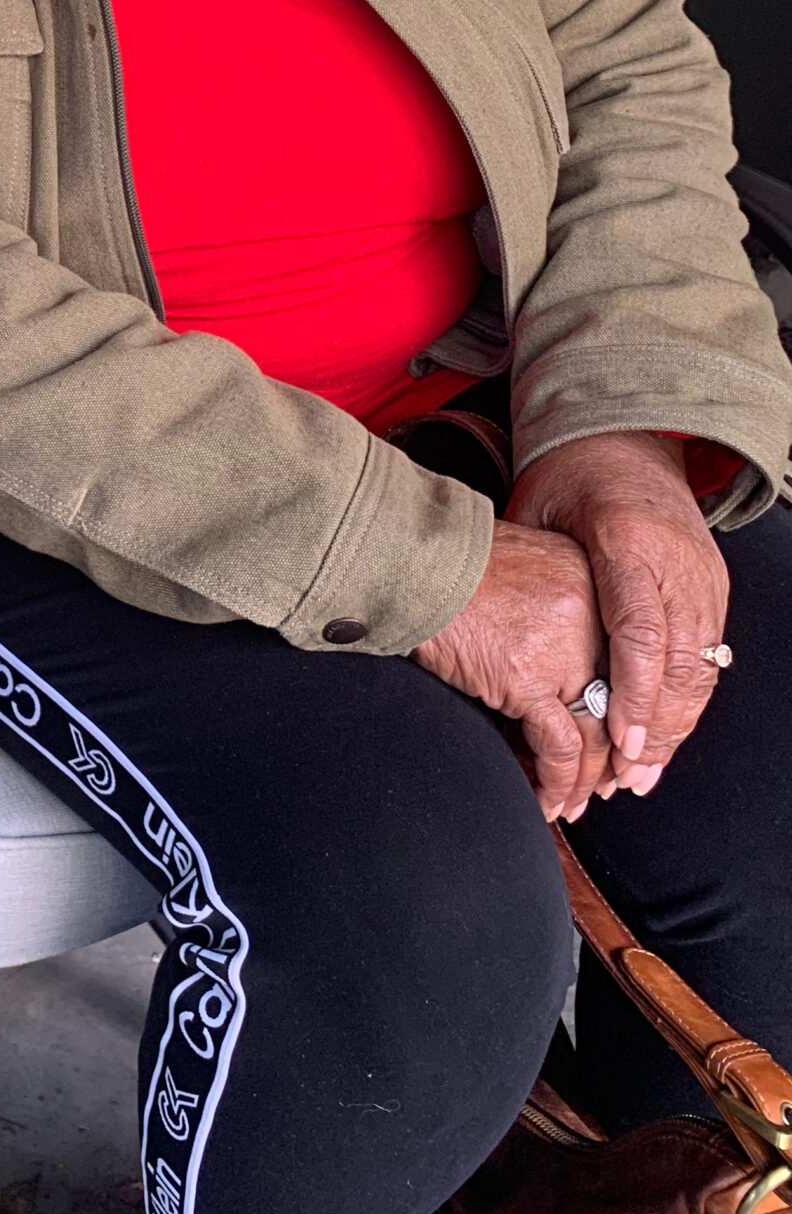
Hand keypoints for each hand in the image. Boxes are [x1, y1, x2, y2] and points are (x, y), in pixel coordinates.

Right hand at [413, 522, 610, 819]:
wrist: (408, 559)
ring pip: (595, 733)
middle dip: (611, 754)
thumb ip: (555, 605)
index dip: (625, 712)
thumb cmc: (449, 561)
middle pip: (619, 702)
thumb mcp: (523, 569)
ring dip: (583, 779)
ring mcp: (563, 648)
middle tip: (601, 783)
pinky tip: (547, 799)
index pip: (628, 664)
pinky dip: (555, 782)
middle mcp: (591, 615)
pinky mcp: (528, 678)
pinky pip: (559, 747)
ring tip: (569, 802)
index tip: (618, 742)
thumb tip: (562, 662)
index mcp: (596, 582)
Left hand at [507, 431, 728, 796]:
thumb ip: (532, 569)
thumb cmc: (571, 473)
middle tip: (627, 777)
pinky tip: (665, 735)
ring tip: (641, 774)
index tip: (620, 739)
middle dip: (656, 727)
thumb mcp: (537, 510)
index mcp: (627, 540)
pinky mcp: (712, 585)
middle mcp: (675, 562)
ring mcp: (701, 575)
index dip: (631, 691)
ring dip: (675, 725)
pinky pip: (708, 655)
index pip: (638, 630)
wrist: (628, 435)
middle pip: (677, 661)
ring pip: (699, 666)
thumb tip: (502, 627)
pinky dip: (688, 700)